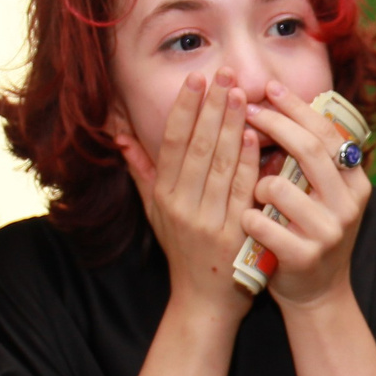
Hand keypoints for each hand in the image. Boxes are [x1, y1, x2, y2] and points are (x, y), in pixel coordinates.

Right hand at [114, 74, 260, 325]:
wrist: (204, 303)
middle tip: (223, 72)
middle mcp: (182, 206)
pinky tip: (256, 137)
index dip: (184, 109)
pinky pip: (243, 191)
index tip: (195, 79)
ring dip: (231, 126)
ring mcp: (208, 221)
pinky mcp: (235, 235)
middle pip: (197, 147)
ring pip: (220, 164)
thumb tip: (120, 133)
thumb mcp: (155, 212)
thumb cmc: (182, 252)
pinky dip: (249, 162)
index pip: (173, 143)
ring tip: (241, 93)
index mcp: (164, 196)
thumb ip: (141, 170)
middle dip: (211, 107)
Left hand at [245, 90, 371, 308]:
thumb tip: (281, 103)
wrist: (318, 293)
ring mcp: (329, 231)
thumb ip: (310, 159)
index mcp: (355, 183)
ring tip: (254, 192)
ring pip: (280, 187)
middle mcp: (348, 204)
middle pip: (309, 150)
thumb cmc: (309, 233)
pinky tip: (246, 221)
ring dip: (257, 183)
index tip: (270, 88)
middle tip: (245, 110)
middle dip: (273, 125)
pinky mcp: (305, 256)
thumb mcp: (323, 194)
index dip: (297, 107)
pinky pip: (262, 224)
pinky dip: (248, 218)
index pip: (327, 133)